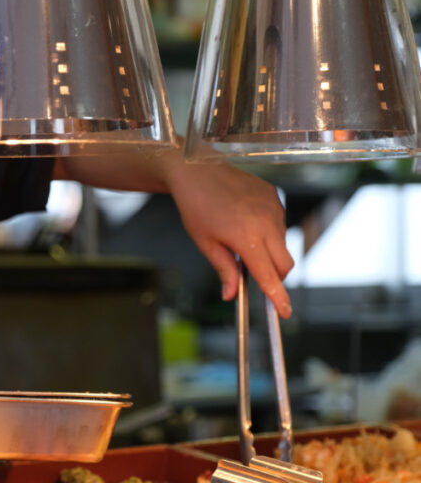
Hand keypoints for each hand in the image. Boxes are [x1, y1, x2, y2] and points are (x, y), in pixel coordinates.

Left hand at [54, 149, 293, 315]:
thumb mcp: (206, 243)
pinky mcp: (274, 196)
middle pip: (285, 264)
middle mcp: (266, 222)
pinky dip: (269, 232)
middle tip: (253, 275)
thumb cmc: (196, 206)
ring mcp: (273, 207)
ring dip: (270, 252)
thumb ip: (224, 270)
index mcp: (247, 237)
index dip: (277, 297)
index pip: (269, 276)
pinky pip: (279, 224)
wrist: (197, 169)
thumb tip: (232, 295)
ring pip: (283, 244)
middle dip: (275, 277)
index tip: (285, 312)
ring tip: (241, 239)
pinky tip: (246, 222)